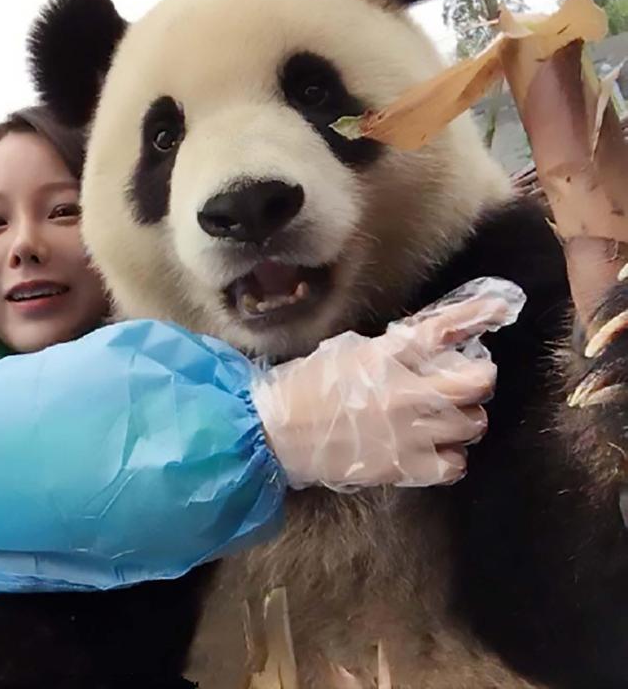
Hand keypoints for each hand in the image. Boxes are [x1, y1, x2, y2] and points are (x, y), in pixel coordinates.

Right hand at [251, 277, 525, 490]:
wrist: (277, 432)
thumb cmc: (306, 386)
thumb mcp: (348, 350)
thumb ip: (390, 348)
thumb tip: (427, 345)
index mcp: (388, 356)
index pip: (443, 329)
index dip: (477, 316)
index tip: (500, 309)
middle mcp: (407, 392)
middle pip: (477, 383)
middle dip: (477, 380)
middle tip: (463, 383)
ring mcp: (410, 432)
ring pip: (472, 424)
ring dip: (464, 419)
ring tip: (444, 419)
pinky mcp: (404, 467)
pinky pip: (454, 464)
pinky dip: (450, 457)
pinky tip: (434, 449)